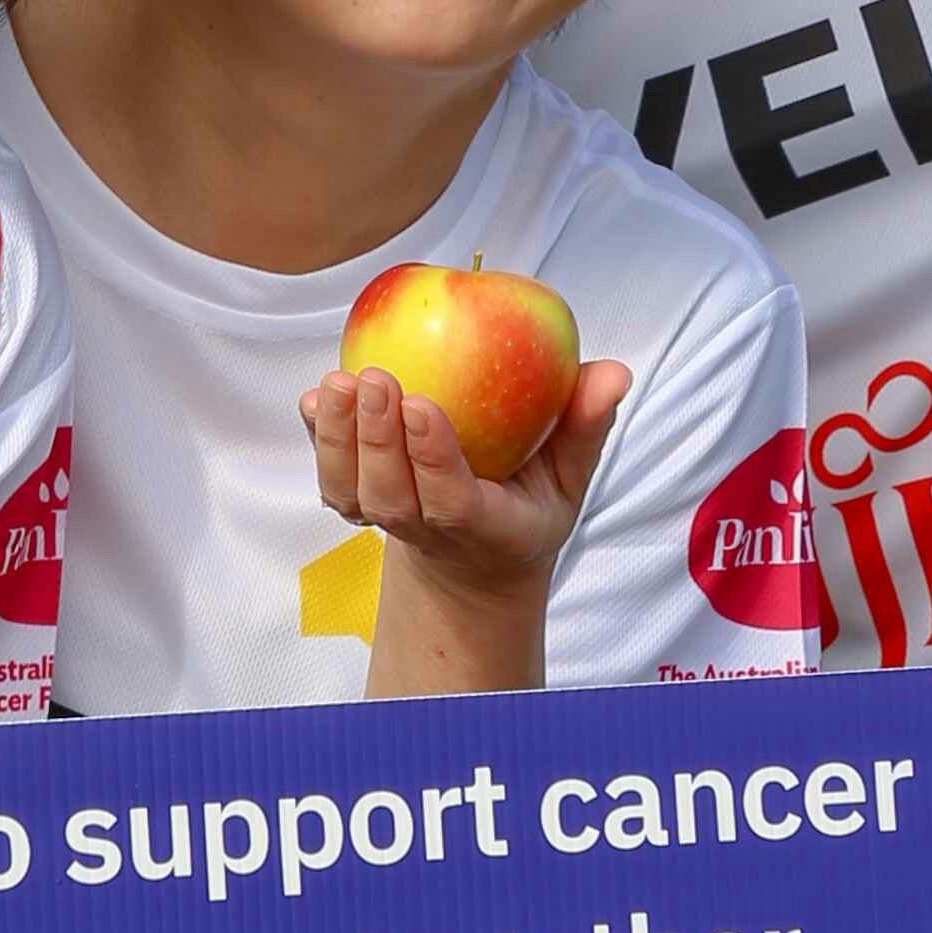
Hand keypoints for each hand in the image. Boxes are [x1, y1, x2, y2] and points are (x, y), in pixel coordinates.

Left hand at [310, 359, 630, 698]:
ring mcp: (388, 520)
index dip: (432, 457)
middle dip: (377, 439)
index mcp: (484, 525)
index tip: (421, 404)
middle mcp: (428, 529)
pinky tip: (316, 397)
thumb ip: (587, 424)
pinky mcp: (359, 501)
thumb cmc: (526, 506)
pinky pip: (332, 477)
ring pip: (351, 493)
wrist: (474, 561)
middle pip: (391, 497)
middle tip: (374, 377)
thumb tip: (615, 372)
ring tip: (338, 383)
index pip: (452, 501)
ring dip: (338, 439)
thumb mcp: (570, 476)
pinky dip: (319, 440)